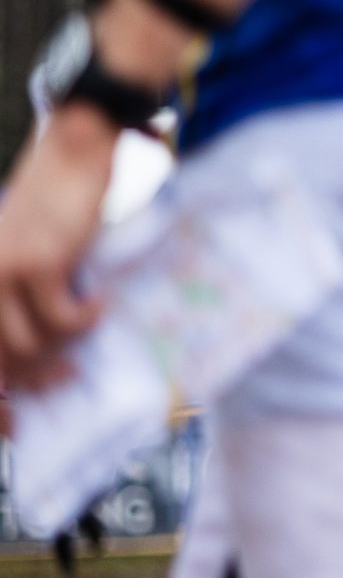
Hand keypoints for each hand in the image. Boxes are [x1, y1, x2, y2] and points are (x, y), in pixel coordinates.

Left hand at [0, 104, 113, 398]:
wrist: (73, 155)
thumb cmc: (51, 204)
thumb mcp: (23, 254)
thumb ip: (17, 297)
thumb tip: (33, 353)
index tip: (10, 423)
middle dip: (24, 385)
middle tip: (62, 381)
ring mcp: (4, 271)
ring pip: (25, 346)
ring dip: (58, 356)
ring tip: (79, 348)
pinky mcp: (39, 264)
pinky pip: (61, 320)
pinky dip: (84, 321)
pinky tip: (98, 304)